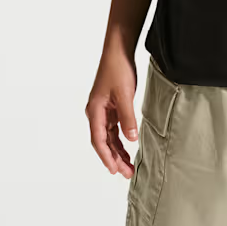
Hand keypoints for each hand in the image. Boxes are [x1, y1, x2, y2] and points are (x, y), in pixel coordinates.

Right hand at [86, 42, 139, 176]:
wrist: (118, 52)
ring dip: (118, 152)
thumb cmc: (118, 69)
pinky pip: (114, 130)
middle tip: (126, 174)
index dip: (106, 157)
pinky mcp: (111, 108)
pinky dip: (120, 140)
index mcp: (95, 111)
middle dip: (114, 159)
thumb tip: (131, 139)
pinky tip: (128, 149)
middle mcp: (96, 113)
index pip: (98, 140)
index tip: (114, 170)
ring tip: (129, 167)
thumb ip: (128, 118)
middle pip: (103, 142)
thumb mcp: (125, 95)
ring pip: (109, 137)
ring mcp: (103, 111)